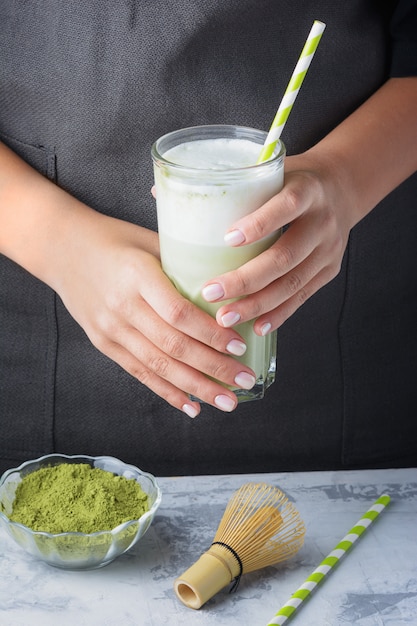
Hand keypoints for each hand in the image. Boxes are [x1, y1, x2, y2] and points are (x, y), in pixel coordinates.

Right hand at [51, 210, 256, 416]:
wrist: (62, 248)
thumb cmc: (113, 239)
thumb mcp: (150, 240)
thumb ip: (184, 264)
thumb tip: (228, 286)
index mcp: (138, 275)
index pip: (179, 313)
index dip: (211, 334)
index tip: (240, 345)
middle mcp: (123, 307)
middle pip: (174, 346)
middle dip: (214, 368)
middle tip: (245, 381)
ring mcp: (111, 329)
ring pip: (159, 366)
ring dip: (196, 388)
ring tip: (226, 402)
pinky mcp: (104, 344)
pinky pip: (139, 373)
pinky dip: (167, 392)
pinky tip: (191, 406)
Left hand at [201, 152, 353, 333]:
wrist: (342, 188)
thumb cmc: (290, 181)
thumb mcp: (269, 171)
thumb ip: (225, 184)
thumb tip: (160, 192)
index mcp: (307, 189)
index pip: (286, 205)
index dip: (259, 224)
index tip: (226, 239)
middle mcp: (322, 221)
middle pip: (285, 257)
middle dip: (246, 280)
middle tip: (211, 293)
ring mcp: (328, 250)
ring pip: (293, 283)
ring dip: (258, 305)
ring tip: (225, 318)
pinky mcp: (328, 271)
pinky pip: (302, 297)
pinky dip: (278, 314)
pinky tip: (256, 327)